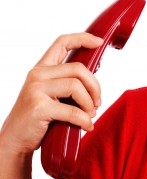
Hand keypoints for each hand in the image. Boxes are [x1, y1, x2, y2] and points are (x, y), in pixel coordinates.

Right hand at [0, 33, 102, 154]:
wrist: (15, 140)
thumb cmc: (38, 118)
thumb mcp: (51, 94)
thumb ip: (67, 84)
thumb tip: (95, 83)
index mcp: (42, 69)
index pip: (62, 43)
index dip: (82, 38)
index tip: (99, 42)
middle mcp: (37, 75)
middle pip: (78, 69)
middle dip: (95, 86)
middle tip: (97, 103)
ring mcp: (36, 90)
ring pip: (76, 86)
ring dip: (89, 104)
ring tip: (90, 115)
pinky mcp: (38, 108)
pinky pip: (72, 110)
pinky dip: (84, 120)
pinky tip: (86, 126)